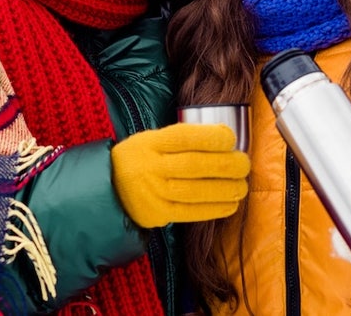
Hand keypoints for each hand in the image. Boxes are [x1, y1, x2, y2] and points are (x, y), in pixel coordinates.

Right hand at [110, 123, 249, 227]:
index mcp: (150, 143)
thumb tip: (224, 140)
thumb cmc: (139, 160)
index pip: (185, 137)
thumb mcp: (150, 140)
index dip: (212, 138)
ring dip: (225, 189)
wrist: (106, 189)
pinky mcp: (158, 214)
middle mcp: (151, 167)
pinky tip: (230, 204)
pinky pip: (191, 213)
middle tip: (244, 164)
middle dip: (226, 165)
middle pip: (194, 165)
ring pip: (196, 191)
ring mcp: (154, 192)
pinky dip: (214, 209)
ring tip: (242, 186)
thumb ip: (181, 139)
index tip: (231, 139)